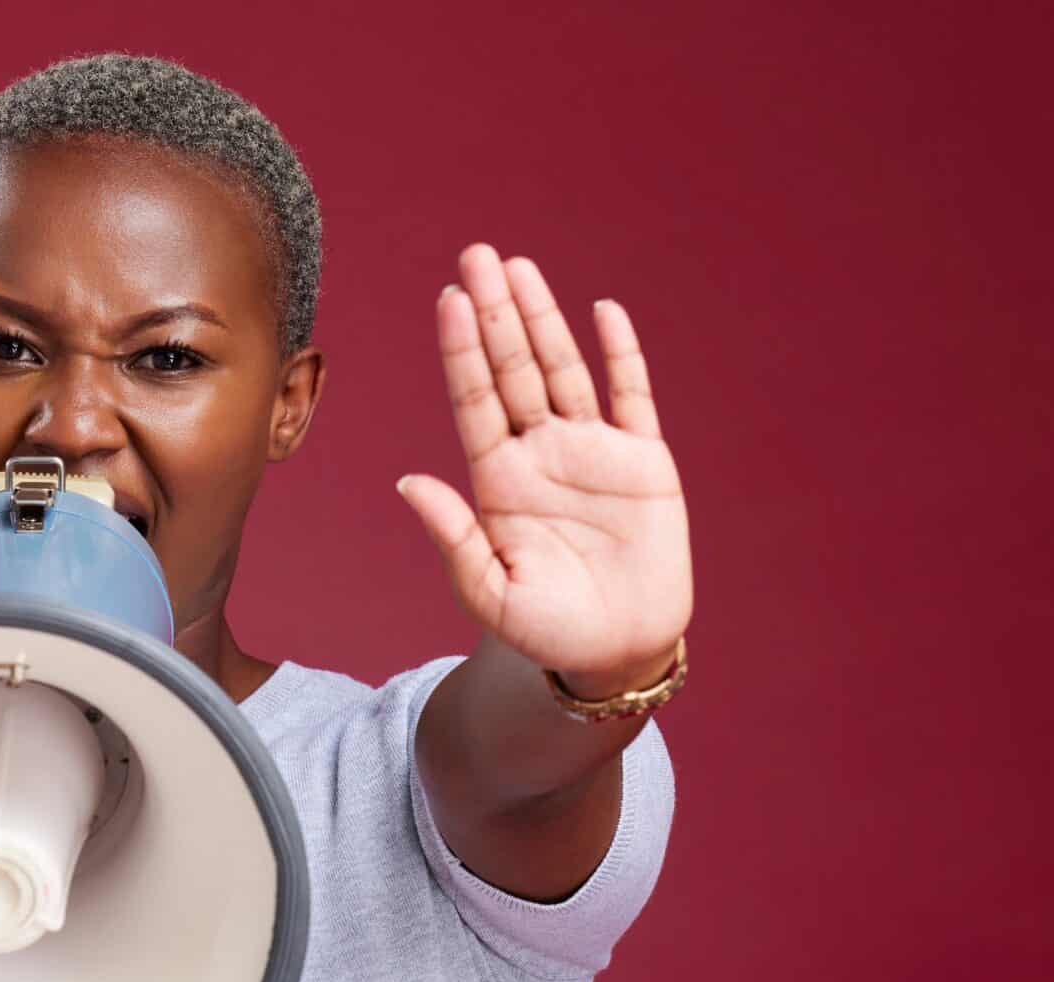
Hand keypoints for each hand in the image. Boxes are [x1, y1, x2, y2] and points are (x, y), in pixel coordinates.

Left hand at [395, 244, 692, 691]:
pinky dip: (621, 355)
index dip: (462, 350)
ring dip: (542, 319)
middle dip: (496, 313)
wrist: (615, 653)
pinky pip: (632, 397)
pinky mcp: (643, 462)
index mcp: (499, 480)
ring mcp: (592, 452)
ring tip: (518, 267)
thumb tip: (410, 482)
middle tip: (476, 255)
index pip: (475, 401)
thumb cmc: (546, 630)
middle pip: (513, 369)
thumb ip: (454, 538)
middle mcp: (541, 454)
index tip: (449, 300)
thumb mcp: (489, 593)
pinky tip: (603, 312)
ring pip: (564, 369)